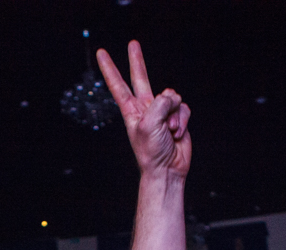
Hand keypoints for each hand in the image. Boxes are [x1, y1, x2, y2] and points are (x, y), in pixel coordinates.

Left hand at [96, 41, 191, 178]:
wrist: (167, 169)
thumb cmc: (152, 152)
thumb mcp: (149, 124)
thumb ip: (160, 103)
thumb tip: (172, 97)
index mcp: (131, 110)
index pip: (118, 85)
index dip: (110, 69)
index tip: (102, 54)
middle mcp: (146, 108)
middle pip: (141, 78)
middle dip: (137, 61)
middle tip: (133, 44)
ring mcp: (162, 112)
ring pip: (172, 96)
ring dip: (173, 114)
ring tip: (168, 131)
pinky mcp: (177, 117)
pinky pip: (183, 108)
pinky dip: (183, 120)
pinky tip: (177, 133)